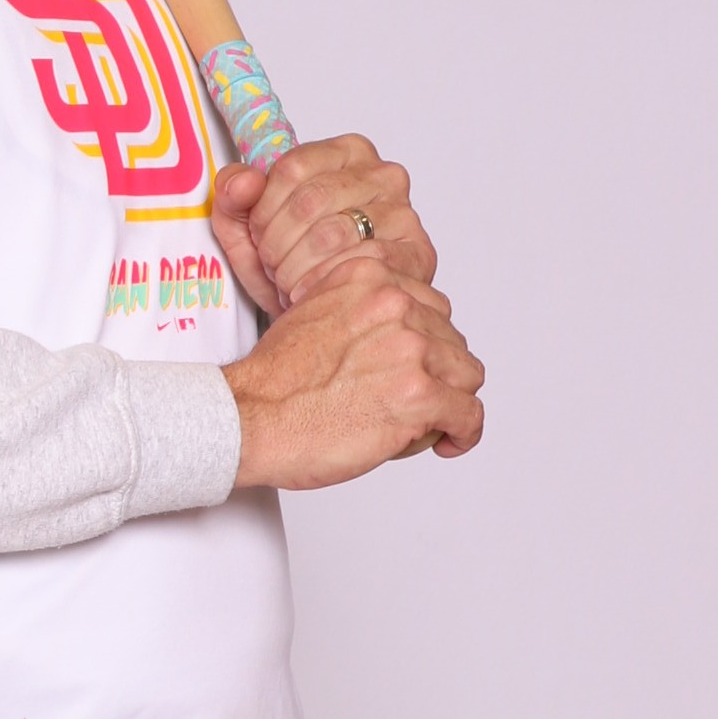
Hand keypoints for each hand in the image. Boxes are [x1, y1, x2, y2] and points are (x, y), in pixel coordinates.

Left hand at [212, 136, 434, 315]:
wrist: (332, 315)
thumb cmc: (295, 265)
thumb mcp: (249, 230)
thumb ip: (233, 199)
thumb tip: (242, 182)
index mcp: (345, 153)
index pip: (292, 168)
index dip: (263, 210)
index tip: (258, 235)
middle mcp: (382, 174)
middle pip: (310, 200)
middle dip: (278, 243)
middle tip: (273, 267)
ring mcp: (404, 212)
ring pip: (332, 234)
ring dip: (297, 267)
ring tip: (291, 281)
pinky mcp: (417, 253)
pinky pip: (361, 264)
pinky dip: (325, 285)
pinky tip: (314, 294)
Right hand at [225, 266, 484, 487]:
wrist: (249, 417)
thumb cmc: (273, 381)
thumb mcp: (312, 311)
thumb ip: (358, 309)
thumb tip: (391, 331)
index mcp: (369, 277)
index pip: (429, 305)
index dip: (424, 342)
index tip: (416, 366)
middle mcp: (395, 304)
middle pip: (451, 339)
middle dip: (436, 372)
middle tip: (409, 399)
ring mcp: (411, 349)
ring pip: (466, 374)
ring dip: (450, 400)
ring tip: (425, 421)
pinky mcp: (420, 395)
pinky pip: (469, 415)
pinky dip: (463, 433)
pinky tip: (448, 441)